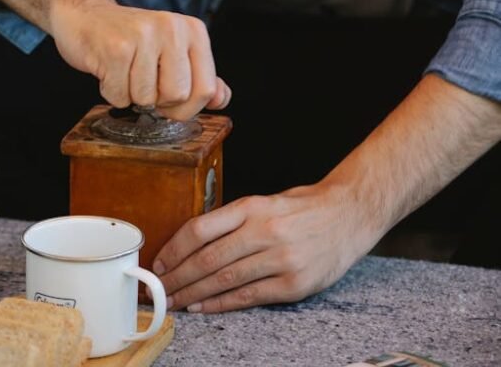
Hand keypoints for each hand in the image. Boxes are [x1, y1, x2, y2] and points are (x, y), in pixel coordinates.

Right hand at [49, 1, 230, 120]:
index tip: (169, 97)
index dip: (187, 107)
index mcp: (193, 30)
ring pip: (147, 99)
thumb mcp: (171, 52)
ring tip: (123, 70)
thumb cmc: (129, 38)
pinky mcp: (116, 47)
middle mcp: (172, 27)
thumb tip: (221, 99)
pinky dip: (111, 93)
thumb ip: (198, 76)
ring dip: (130, 95)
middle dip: (157, 103)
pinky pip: (120, 96)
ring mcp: (144, 35)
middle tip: (141, 81)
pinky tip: (107, 69)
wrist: (83, 14)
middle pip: (178, 97)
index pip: (206, 89)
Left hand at [153, 182, 372, 310]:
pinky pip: (249, 297)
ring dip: (194, 294)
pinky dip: (222, 304)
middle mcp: (264, 231)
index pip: (201, 228)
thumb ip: (234, 219)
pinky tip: (204, 307)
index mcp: (252, 206)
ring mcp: (280, 259)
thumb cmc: (304, 207)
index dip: (174, 249)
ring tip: (174, 301)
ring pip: (225, 280)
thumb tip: (194, 241)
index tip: (159, 262)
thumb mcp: (266, 201)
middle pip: (208, 259)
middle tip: (157, 290)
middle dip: (178, 277)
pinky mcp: (294, 284)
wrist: (350, 214)